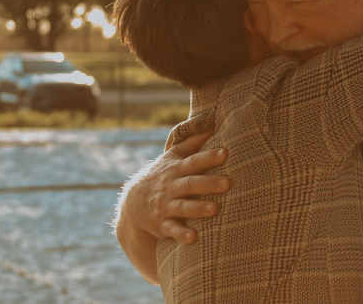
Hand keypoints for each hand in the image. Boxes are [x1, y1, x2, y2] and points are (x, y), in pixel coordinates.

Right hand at [122, 129, 229, 243]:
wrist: (134, 202)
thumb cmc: (163, 175)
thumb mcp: (173, 156)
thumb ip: (193, 142)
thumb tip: (213, 123)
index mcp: (176, 169)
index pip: (193, 161)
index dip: (209, 157)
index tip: (226, 152)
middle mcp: (170, 187)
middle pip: (190, 184)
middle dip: (208, 183)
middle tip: (228, 183)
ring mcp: (165, 206)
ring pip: (182, 207)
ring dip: (198, 208)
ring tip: (215, 209)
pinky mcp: (162, 224)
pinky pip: (172, 229)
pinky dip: (181, 234)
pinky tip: (193, 238)